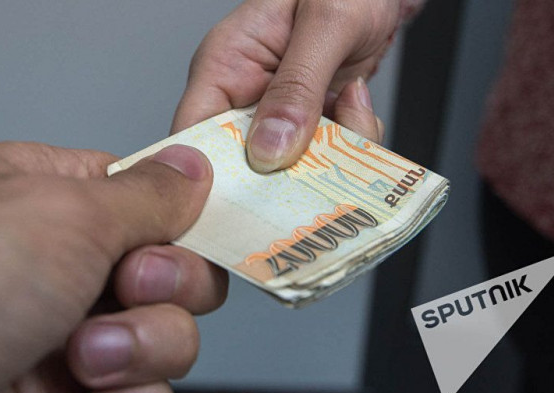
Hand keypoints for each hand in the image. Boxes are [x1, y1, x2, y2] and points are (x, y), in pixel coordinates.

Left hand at [0, 142, 226, 392]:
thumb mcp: (60, 215)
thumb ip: (145, 195)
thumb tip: (193, 167)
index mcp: (59, 200)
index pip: (158, 204)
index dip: (185, 226)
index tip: (185, 241)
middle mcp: (65, 265)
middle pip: (176, 277)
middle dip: (162, 294)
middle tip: (120, 292)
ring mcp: (65, 334)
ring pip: (165, 344)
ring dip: (136, 357)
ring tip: (79, 363)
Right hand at [173, 0, 397, 171]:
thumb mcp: (326, 22)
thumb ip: (298, 84)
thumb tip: (268, 151)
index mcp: (226, 65)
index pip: (193, 135)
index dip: (205, 180)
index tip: (236, 208)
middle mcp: (245, 95)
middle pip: (243, 166)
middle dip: (282, 179)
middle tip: (312, 184)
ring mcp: (280, 113)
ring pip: (291, 170)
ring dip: (328, 163)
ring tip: (355, 125)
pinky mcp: (311, 123)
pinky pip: (324, 159)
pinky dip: (351, 150)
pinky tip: (360, 117)